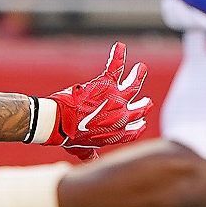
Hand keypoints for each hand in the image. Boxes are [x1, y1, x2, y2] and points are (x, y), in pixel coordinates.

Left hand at [41, 43, 150, 159]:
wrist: (58, 123)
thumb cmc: (68, 137)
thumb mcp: (81, 149)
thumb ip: (89, 154)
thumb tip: (91, 161)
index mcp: (116, 133)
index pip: (133, 131)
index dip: (138, 127)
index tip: (142, 123)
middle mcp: (121, 116)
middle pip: (138, 109)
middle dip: (144, 105)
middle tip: (147, 101)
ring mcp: (116, 99)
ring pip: (133, 85)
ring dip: (138, 76)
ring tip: (141, 68)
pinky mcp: (107, 84)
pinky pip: (116, 67)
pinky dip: (118, 55)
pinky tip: (119, 46)